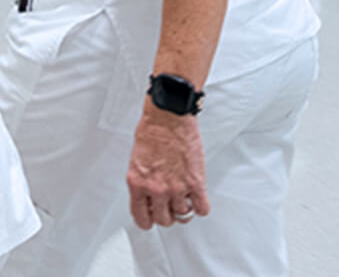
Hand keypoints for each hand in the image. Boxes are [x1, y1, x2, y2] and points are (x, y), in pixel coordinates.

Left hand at [126, 105, 209, 229]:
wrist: (168, 117)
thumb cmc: (151, 131)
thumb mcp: (136, 160)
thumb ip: (142, 181)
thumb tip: (149, 196)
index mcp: (137, 183)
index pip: (141, 217)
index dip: (148, 220)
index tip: (152, 217)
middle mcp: (156, 189)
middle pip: (164, 220)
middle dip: (167, 214)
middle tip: (170, 206)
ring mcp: (176, 188)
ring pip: (183, 216)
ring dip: (184, 208)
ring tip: (184, 197)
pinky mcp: (195, 183)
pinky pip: (202, 208)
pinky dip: (201, 206)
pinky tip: (197, 198)